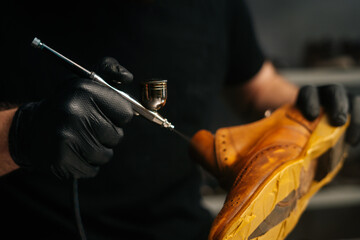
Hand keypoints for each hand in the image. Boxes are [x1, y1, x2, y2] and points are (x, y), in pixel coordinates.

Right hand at [9, 57, 132, 178]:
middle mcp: (74, 111)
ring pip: (106, 155)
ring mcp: (66, 137)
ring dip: (97, 151)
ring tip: (79, 140)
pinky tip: (73, 152)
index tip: (104, 114)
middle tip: (87, 128)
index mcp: (83, 90)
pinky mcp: (61, 160)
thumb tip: (128, 77)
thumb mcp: (85, 81)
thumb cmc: (67, 106)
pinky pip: (92, 169)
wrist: (30, 130)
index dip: (117, 116)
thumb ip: (109, 70)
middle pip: (117, 135)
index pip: (126, 112)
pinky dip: (86, 164)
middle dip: (107, 134)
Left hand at [296, 84, 359, 144]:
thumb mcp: (293, 130)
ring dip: (354, 117)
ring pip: (353, 99)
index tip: (311, 117)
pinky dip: (359, 127)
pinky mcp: (354, 108)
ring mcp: (343, 100)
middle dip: (337, 106)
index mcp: (308, 95)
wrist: (314, 133)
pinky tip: (353, 143)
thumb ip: (291, 134)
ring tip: (349, 137)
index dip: (310, 102)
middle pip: (334, 91)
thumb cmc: (299, 132)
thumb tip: (286, 154)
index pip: (308, 92)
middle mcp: (326, 93)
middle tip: (338, 122)